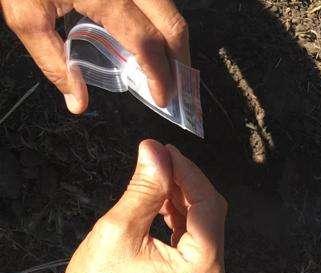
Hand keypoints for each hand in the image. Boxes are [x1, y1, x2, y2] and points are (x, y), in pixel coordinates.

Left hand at [1, 0, 187, 112]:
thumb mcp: (27, 16)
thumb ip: (53, 61)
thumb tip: (76, 100)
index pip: (148, 44)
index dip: (160, 75)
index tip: (161, 97)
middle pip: (172, 26)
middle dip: (179, 61)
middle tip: (176, 87)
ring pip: (169, 10)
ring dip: (172, 41)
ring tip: (165, 66)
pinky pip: (156, 0)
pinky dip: (159, 22)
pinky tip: (150, 38)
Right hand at [44, 140, 225, 272]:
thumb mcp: (119, 229)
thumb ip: (144, 189)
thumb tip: (155, 151)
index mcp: (203, 268)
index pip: (208, 204)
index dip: (187, 171)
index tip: (164, 148)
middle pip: (211, 214)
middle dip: (186, 183)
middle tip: (158, 156)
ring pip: (203, 226)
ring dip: (181, 199)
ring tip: (154, 175)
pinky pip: (194, 242)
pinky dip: (179, 219)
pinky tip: (158, 202)